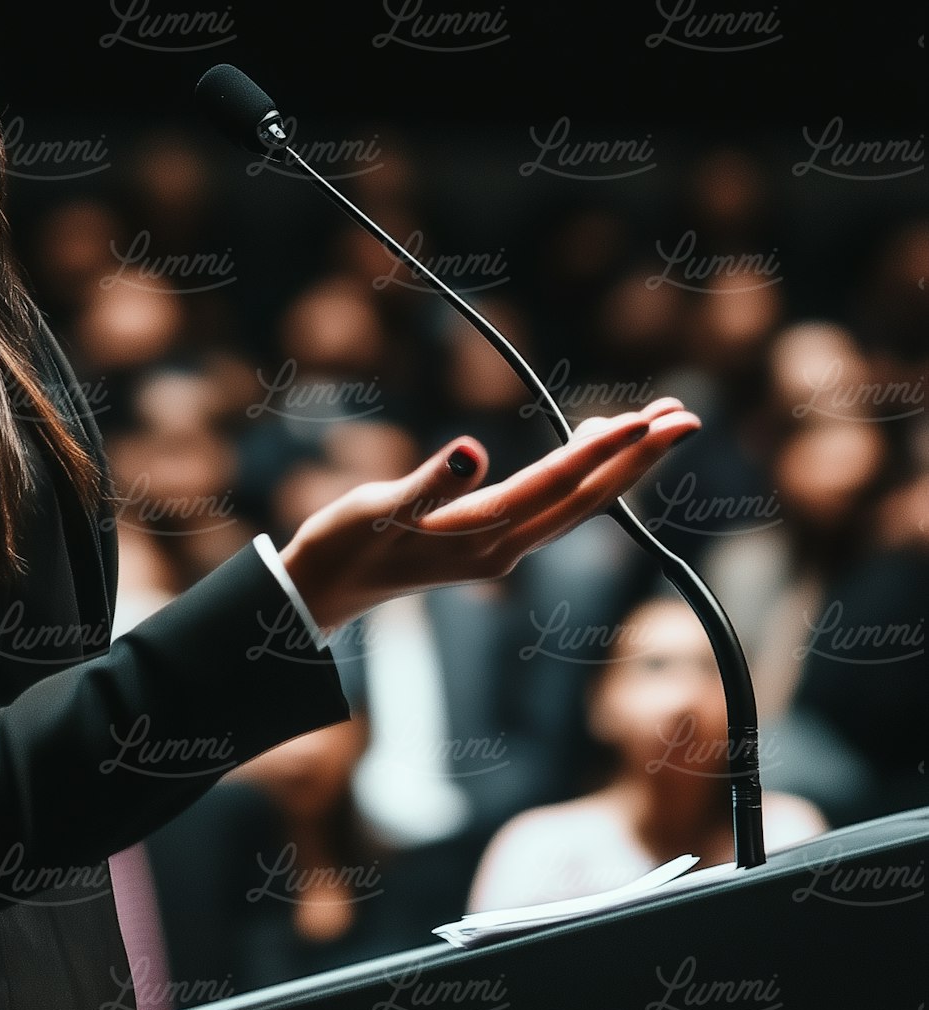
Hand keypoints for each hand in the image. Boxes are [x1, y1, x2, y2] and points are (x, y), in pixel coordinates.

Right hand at [279, 399, 700, 634]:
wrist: (322, 592)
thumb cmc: (344, 546)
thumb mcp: (377, 509)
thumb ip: (428, 482)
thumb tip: (473, 449)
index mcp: (483, 533)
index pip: (558, 483)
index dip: (603, 448)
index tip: (646, 417)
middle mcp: (505, 545)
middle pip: (589, 497)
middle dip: (640, 457)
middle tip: (687, 416)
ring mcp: (502, 547)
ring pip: (579, 502)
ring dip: (621, 463)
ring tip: (654, 422)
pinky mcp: (491, 543)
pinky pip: (557, 504)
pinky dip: (585, 472)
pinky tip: (591, 446)